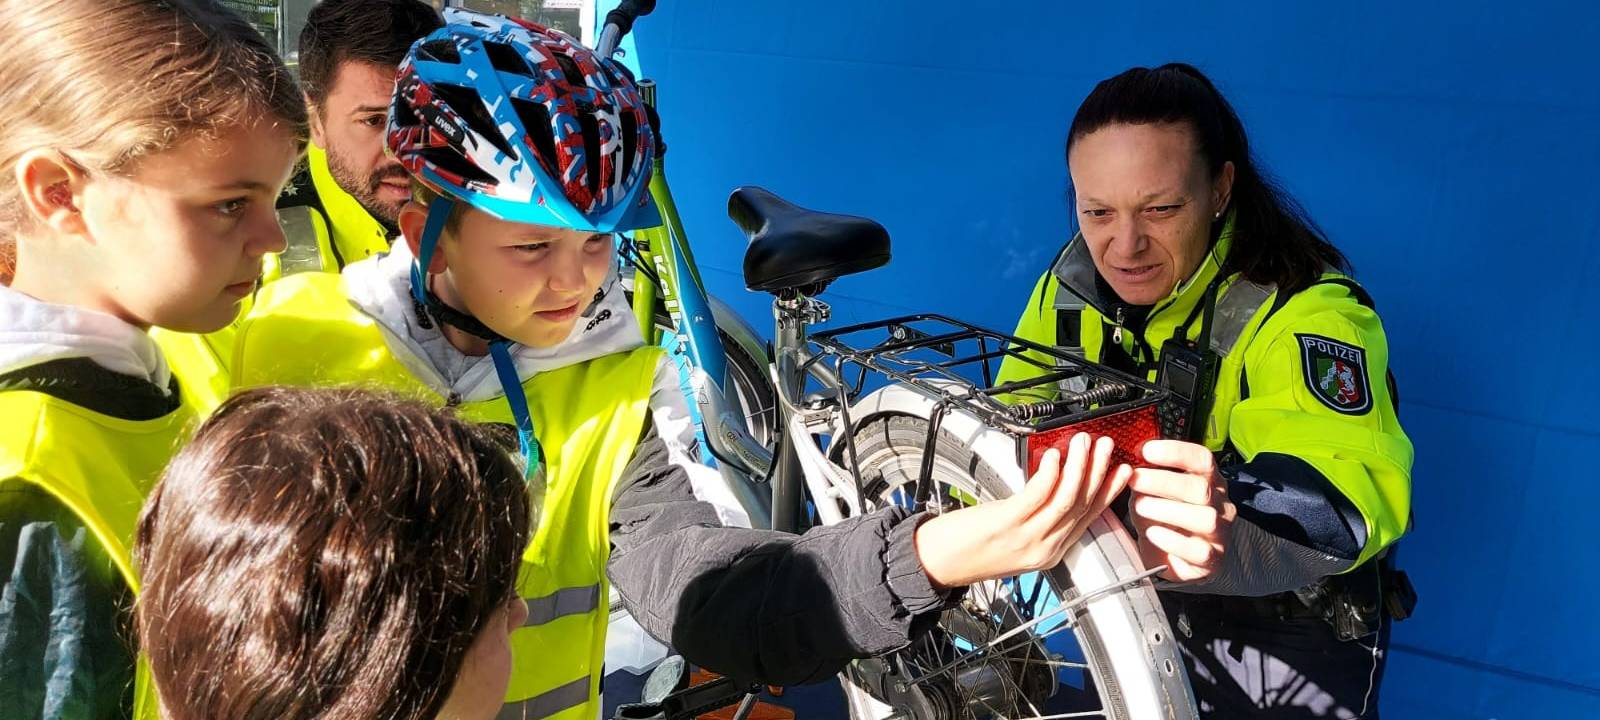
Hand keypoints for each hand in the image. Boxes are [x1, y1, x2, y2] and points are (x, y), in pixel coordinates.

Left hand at [915, 433, 1131, 588]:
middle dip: (1098, 472)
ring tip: (1084, 443)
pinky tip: (1054, 457)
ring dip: (1079, 467)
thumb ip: (1038, 520)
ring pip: (1066, 499)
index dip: (1108, 492)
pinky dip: (1050, 475)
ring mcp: (1028, 537)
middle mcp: (1045, 548)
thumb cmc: (970, 548)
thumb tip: (1054, 484)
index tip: (1122, 471)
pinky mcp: (1008, 525)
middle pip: (1081, 505)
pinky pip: (1037, 497)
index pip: (1088, 518)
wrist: (938, 563)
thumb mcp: (1016, 539)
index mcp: (1051, 552)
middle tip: (1106, 446)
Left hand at [1128, 439, 1235, 581]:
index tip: (1146, 450)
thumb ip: (1145, 479)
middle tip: (1135, 480)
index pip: (1202, 459)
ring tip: (1141, 507)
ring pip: (1205, 518)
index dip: (1176, 451)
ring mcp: (1219, 533)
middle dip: (1164, 481)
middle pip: (1201, 488)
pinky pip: (1200, 550)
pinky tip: (1153, 533)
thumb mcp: (1151, 494)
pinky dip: (1173, 541)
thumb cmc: (1163, 519)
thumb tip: (1126, 465)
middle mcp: (1219, 504)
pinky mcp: (1212, 560)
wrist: (1174, 559)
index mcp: (1207, 481)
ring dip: (1168, 510)